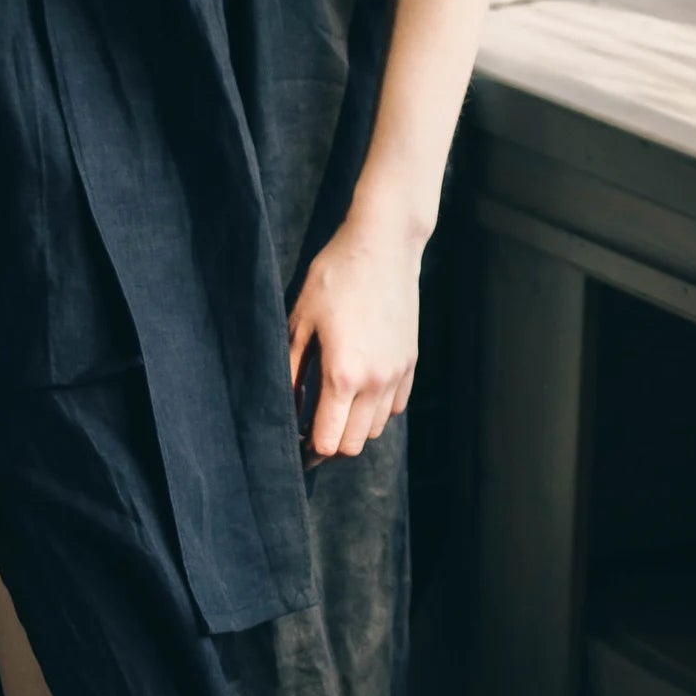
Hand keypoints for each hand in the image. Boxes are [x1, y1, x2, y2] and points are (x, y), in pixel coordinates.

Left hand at [287, 208, 422, 465]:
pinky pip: (393, 407)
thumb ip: (291, 372)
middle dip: (329, 445)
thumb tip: (286, 409)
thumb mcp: (299, 323)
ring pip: (375, 429)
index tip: (294, 443)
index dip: (309, 450)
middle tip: (309, 431)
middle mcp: (376, 382)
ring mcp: (397, 373)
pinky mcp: (410, 362)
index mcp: (343, 375)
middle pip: (353, 445)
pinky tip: (357, 392)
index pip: (329, 442)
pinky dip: (374, 410)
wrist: (383, 245)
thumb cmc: (334, 278)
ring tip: (332, 410)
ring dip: (352, 428)